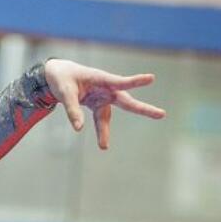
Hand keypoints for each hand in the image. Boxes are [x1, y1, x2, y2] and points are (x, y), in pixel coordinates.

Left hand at [43, 59, 165, 148]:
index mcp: (100, 78)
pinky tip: (103, 146)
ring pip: (108, 116)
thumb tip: (79, 129)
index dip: (135, 81)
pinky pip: (101, 121)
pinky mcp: (97, 105)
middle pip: (125, 101)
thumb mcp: (64, 92)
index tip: (151, 78)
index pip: (120, 81)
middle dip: (143, 109)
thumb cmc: (63, 79)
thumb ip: (72, 109)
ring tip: (103, 147)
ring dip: (106, 131)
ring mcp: (103, 98)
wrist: (58, 74)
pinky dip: (101, 132)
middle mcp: (106, 88)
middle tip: (162, 114)